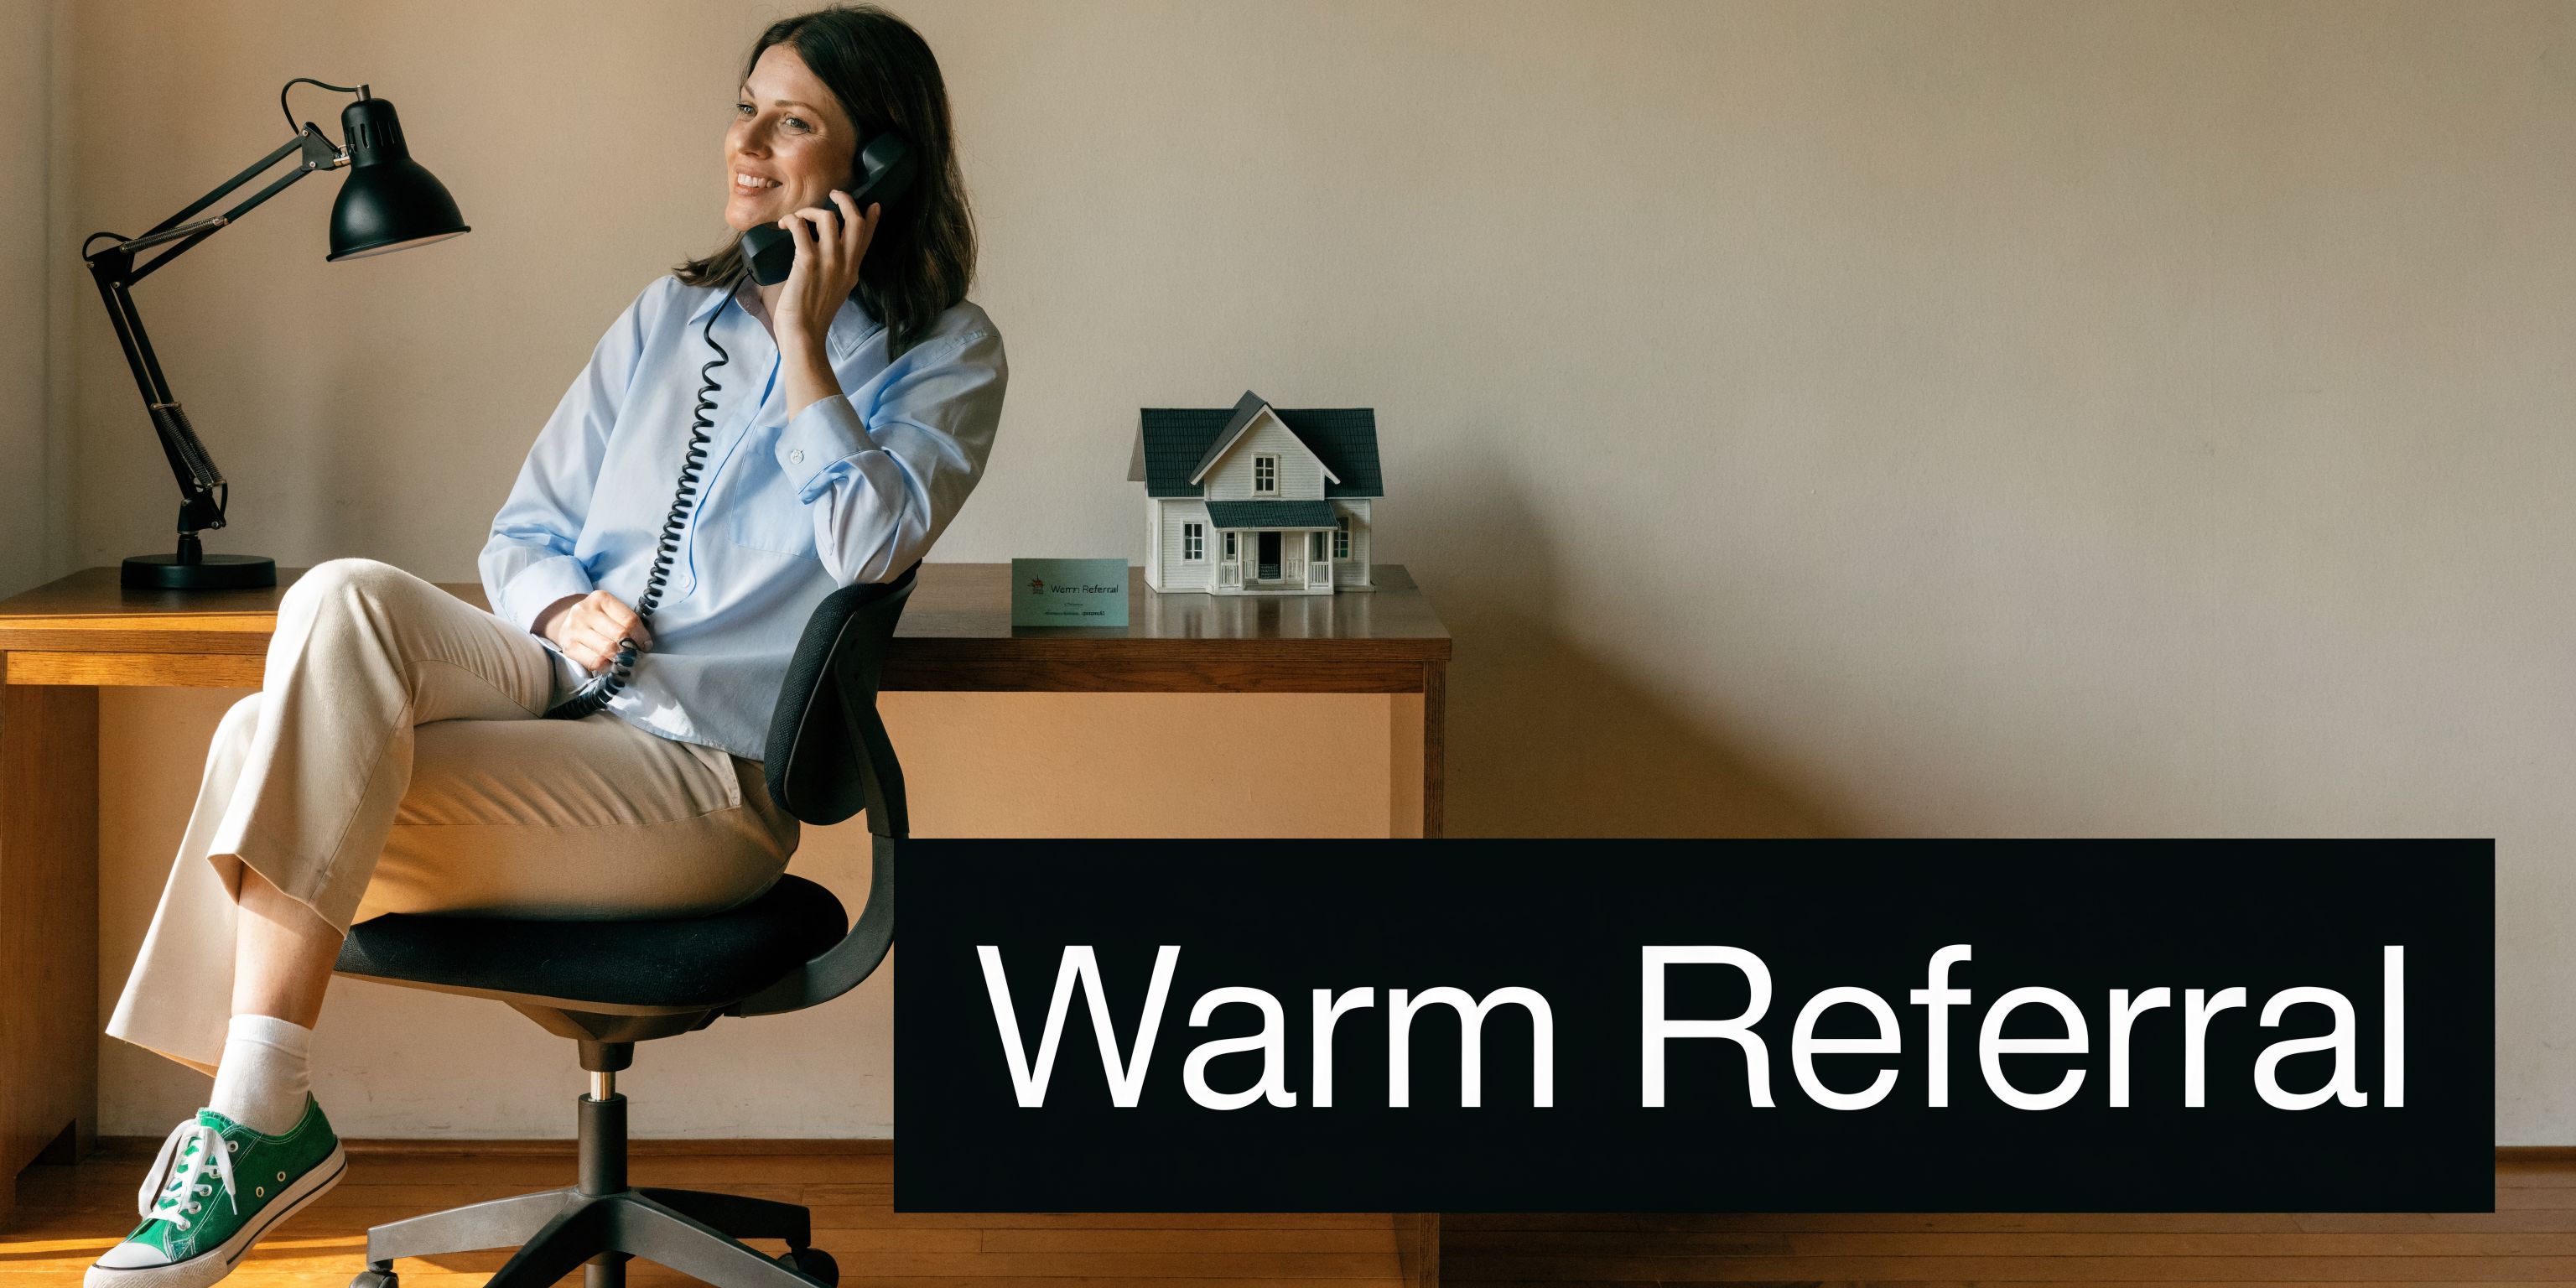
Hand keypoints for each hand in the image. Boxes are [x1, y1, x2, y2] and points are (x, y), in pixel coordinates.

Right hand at [534, 590, 650, 672]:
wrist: (568, 623)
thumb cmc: (598, 619)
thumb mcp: (611, 612)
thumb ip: (626, 623)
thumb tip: (645, 645)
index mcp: (600, 598)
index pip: (629, 620)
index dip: (642, 636)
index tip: (646, 645)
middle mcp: (584, 611)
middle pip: (619, 635)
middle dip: (632, 648)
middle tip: (636, 655)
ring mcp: (574, 629)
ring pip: (607, 649)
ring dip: (620, 659)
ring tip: (625, 661)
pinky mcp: (568, 647)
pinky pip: (594, 662)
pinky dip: (607, 667)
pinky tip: (611, 665)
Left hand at [774, 190, 879, 358]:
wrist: (804, 336)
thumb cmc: (812, 318)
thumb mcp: (834, 293)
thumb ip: (835, 274)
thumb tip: (821, 258)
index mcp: (852, 271)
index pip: (867, 238)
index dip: (872, 218)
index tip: (873, 204)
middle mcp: (845, 264)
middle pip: (855, 220)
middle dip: (845, 201)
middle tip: (832, 195)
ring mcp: (828, 262)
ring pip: (827, 217)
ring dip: (809, 211)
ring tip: (797, 219)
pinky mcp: (808, 263)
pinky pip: (800, 228)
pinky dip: (791, 220)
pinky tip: (784, 225)